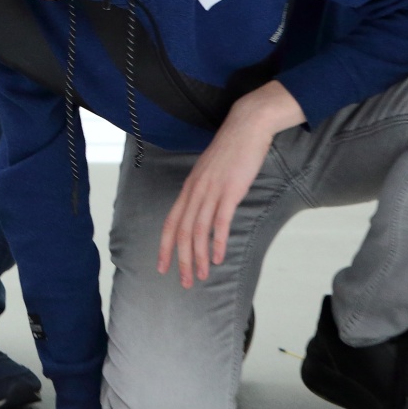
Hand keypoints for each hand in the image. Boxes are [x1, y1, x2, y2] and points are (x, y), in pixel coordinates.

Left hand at [158, 81, 304, 287]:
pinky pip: (220, 221)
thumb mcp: (211, 172)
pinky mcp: (230, 191)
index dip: (164, 246)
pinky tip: (217, 258)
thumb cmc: (231, 149)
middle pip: (181, 232)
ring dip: (198, 257)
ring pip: (197, 230)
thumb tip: (206, 212)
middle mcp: (195, 191)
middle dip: (180, 260)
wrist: (246, 126)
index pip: (170, 222)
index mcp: (189, 188)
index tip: (161, 267)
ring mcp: (211, 191)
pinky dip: (217, 242)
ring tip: (202, 276)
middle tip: (184, 282)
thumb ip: (205, 192)